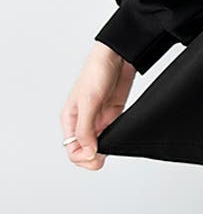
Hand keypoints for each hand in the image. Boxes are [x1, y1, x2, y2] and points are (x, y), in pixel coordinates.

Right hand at [60, 41, 136, 169]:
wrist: (118, 56)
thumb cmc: (96, 71)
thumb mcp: (89, 101)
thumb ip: (85, 128)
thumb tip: (86, 152)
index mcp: (70, 118)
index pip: (71, 149)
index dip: (82, 157)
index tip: (95, 155)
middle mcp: (83, 121)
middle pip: (84, 150)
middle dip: (92, 157)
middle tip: (104, 156)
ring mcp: (99, 118)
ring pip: (98, 144)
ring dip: (104, 149)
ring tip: (113, 146)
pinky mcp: (113, 114)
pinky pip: (111, 133)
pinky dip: (114, 139)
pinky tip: (120, 138)